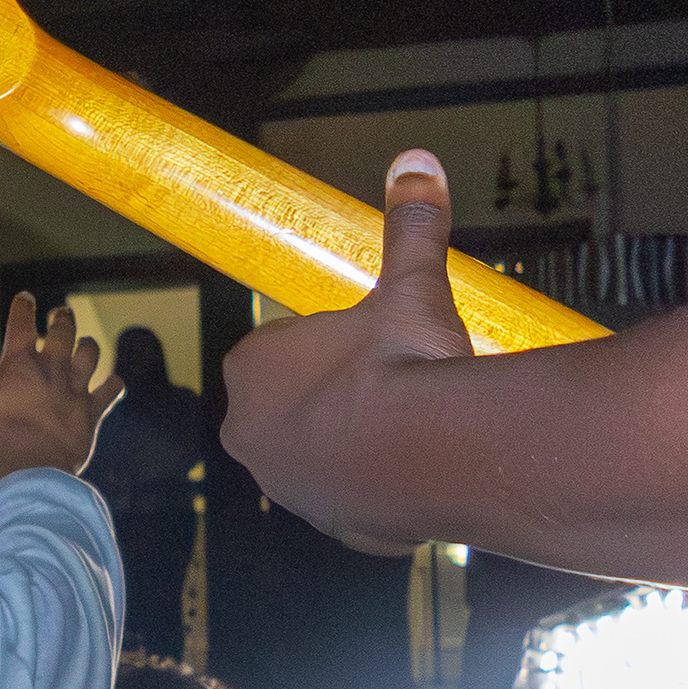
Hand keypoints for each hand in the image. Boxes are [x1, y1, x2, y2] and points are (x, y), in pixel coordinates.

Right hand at [0, 294, 124, 485]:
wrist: (31, 470)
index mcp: (18, 365)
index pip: (21, 323)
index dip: (23, 306)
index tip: (26, 298)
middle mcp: (51, 368)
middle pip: (63, 331)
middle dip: (62, 318)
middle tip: (61, 314)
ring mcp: (75, 388)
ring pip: (90, 354)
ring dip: (87, 346)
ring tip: (85, 344)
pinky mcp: (92, 411)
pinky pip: (111, 390)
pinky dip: (112, 385)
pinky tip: (112, 383)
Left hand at [216, 150, 478, 550]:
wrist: (437, 456)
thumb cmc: (404, 365)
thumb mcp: (408, 287)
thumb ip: (408, 228)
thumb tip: (416, 162)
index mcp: (251, 370)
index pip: (277, 347)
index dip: (325, 342)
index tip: (364, 342)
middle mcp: (250, 434)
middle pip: (294, 403)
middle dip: (335, 394)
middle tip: (391, 381)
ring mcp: (285, 487)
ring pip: (318, 453)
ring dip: (353, 442)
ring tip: (407, 426)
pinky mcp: (328, 525)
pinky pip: (350, 498)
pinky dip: (376, 487)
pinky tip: (413, 469)